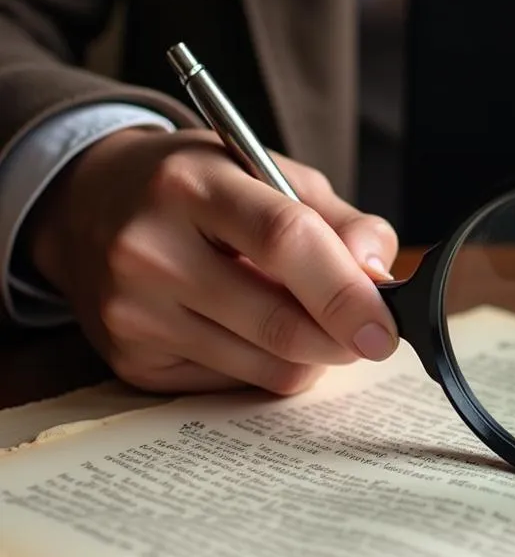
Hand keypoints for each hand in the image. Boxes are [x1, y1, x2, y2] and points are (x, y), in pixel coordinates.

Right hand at [24, 127, 399, 393]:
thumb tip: (380, 278)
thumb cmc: (196, 187)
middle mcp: (150, 250)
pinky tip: (249, 328)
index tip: (385, 327)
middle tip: (367, 334)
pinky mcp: (131, 361)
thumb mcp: (266, 171)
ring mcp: (134, 312)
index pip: (285, 241)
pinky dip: (266, 365)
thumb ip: (336, 219)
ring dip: (310, 354)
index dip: (346, 291)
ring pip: (267, 367)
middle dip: (341, 339)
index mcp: (191, 184)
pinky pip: (236, 384)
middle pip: (279, 321)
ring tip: (303, 318)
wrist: (87, 206)